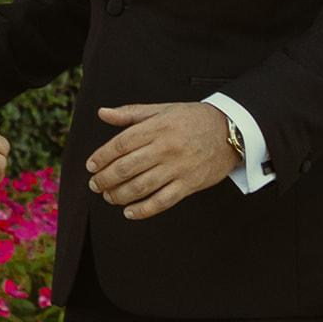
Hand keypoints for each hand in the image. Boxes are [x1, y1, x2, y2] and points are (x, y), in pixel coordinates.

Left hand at [87, 102, 234, 220]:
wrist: (232, 130)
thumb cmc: (193, 118)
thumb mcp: (162, 109)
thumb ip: (130, 113)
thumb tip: (102, 112)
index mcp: (157, 127)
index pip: (121, 144)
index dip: (102, 156)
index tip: (90, 165)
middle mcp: (166, 148)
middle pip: (127, 167)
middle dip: (105, 179)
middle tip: (95, 184)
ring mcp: (178, 168)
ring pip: (141, 187)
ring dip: (119, 195)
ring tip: (109, 197)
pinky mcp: (190, 184)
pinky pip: (162, 201)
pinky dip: (143, 210)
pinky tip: (129, 212)